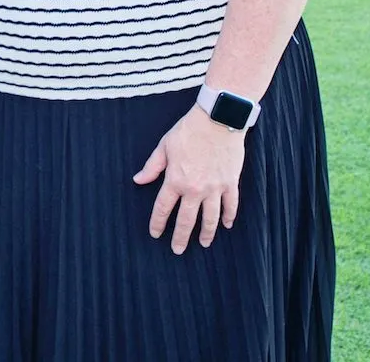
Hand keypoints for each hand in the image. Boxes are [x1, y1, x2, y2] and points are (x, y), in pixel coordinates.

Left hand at [133, 105, 245, 253]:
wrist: (218, 119)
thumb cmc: (188, 131)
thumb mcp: (164, 146)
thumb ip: (152, 167)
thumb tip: (138, 180)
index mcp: (175, 180)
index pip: (164, 208)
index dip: (158, 223)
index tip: (156, 234)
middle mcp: (195, 189)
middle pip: (186, 220)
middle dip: (181, 237)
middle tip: (177, 250)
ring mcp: (215, 188)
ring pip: (210, 218)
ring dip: (206, 233)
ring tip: (203, 244)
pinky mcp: (230, 183)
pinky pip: (231, 205)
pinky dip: (229, 217)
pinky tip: (226, 225)